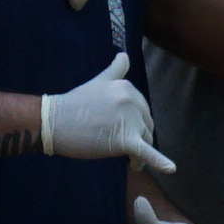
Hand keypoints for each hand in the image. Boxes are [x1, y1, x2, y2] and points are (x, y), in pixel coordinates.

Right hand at [40, 64, 177, 169]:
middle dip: (136, 136)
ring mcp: (129, 120)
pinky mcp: (124, 140)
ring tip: (129, 161)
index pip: (142, 109)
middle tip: (119, 146)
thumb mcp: (98, 82)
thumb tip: (125, 54)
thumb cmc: (75, 104)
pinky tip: (170, 169)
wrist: (53, 121)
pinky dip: (159, 161)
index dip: (134, 122)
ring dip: (139, 153)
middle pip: (146, 125)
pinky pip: (145, 152)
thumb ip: (116, 70)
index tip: (120, 129)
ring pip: (146, 140)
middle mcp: (132, 100)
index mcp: (128, 87)